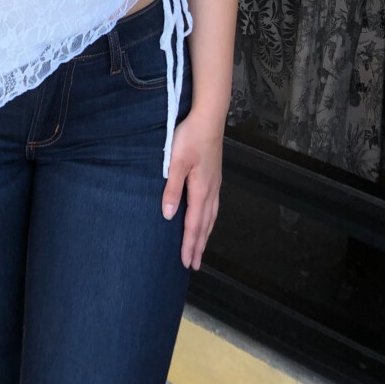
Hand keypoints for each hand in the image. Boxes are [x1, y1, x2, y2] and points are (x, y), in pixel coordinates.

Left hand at [161, 111, 222, 269]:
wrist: (208, 118)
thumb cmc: (190, 137)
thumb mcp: (176, 162)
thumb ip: (172, 189)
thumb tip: (169, 216)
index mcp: (201, 190)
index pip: (193, 224)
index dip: (189, 244)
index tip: (185, 263)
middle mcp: (211, 191)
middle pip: (205, 225)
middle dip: (198, 246)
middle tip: (193, 265)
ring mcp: (215, 184)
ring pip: (211, 217)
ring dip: (205, 235)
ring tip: (200, 249)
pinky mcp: (215, 176)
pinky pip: (214, 206)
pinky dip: (210, 220)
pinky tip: (207, 219)